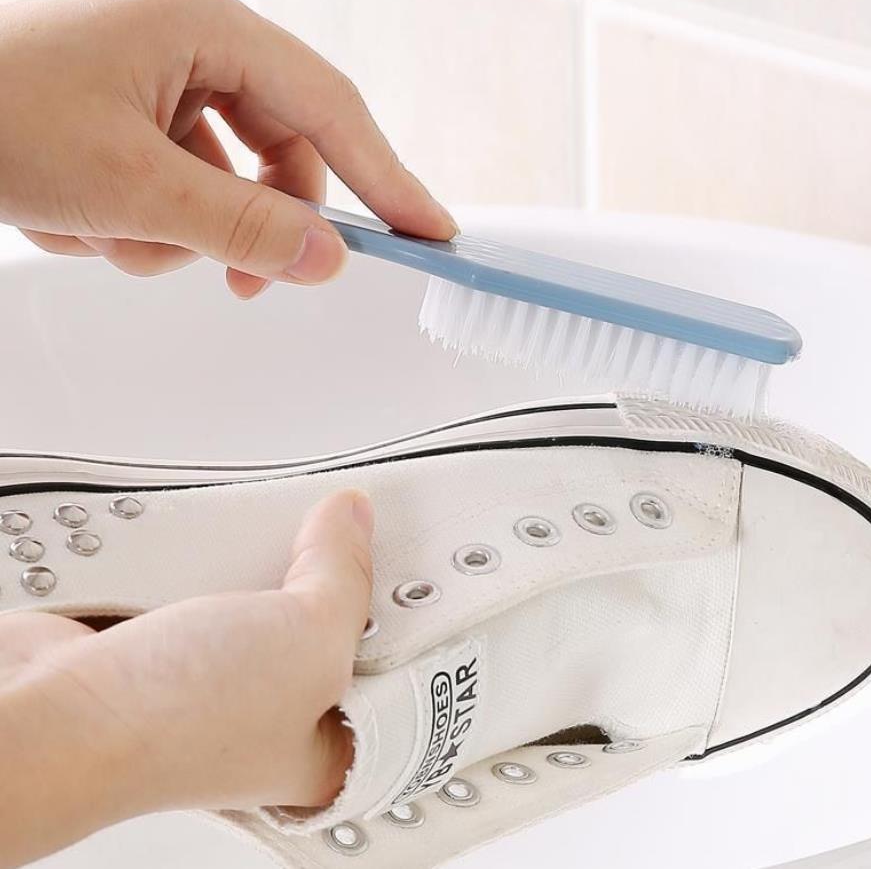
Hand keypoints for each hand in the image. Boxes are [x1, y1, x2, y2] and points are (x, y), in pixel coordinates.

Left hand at [0, 0, 455, 297]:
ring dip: (175, 230)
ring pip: (219, 181)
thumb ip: (241, 224)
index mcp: (201, 21)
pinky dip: (136, 221)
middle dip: (253, 224)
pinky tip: (79, 215)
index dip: (386, 177)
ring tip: (106, 230)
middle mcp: (184, 39)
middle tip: (246, 281)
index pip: (330, 109)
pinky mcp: (122, 113)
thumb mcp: (126, 181)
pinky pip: (170, 186)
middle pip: (275, 152)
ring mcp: (151, 78)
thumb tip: (325, 256)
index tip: (428, 229)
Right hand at [0, 489, 373, 868]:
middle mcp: (277, 719)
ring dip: (277, 561)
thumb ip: (342, 572)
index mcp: (327, 746)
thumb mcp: (308, 635)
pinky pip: (221, 587)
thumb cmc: (177, 723)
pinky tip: (237, 535)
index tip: (421, 558)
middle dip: (340, 575)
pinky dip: (226, 559)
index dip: (411, 613)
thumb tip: (353, 519)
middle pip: (334, 625)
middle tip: (356, 528)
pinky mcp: (176, 647)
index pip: (395, 670)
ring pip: (274, 599)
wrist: (53, 714)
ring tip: (296, 526)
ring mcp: (223, 681)